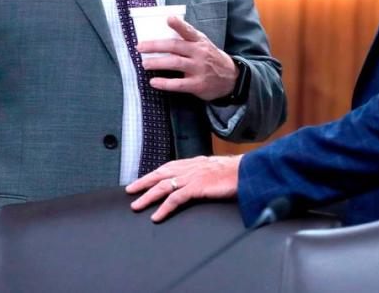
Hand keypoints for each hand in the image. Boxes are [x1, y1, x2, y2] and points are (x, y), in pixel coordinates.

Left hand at [126, 155, 241, 221]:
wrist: (248, 172)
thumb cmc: (235, 173)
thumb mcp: (215, 170)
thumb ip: (203, 174)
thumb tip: (197, 182)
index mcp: (194, 162)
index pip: (168, 166)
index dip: (154, 173)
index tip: (143, 180)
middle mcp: (190, 167)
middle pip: (160, 174)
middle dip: (143, 182)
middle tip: (130, 190)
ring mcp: (193, 176)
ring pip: (163, 186)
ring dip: (148, 196)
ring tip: (137, 205)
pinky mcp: (197, 187)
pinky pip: (175, 198)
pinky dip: (164, 207)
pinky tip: (157, 216)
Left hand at [137, 17, 238, 100]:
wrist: (231, 78)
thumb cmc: (210, 58)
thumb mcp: (203, 44)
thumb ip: (187, 39)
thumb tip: (162, 32)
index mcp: (199, 41)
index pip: (188, 31)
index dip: (179, 25)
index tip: (168, 19)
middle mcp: (199, 53)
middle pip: (175, 46)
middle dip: (156, 46)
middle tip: (140, 46)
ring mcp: (199, 69)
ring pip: (175, 63)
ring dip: (158, 63)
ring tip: (144, 63)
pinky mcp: (197, 84)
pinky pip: (178, 84)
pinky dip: (165, 83)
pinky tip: (154, 82)